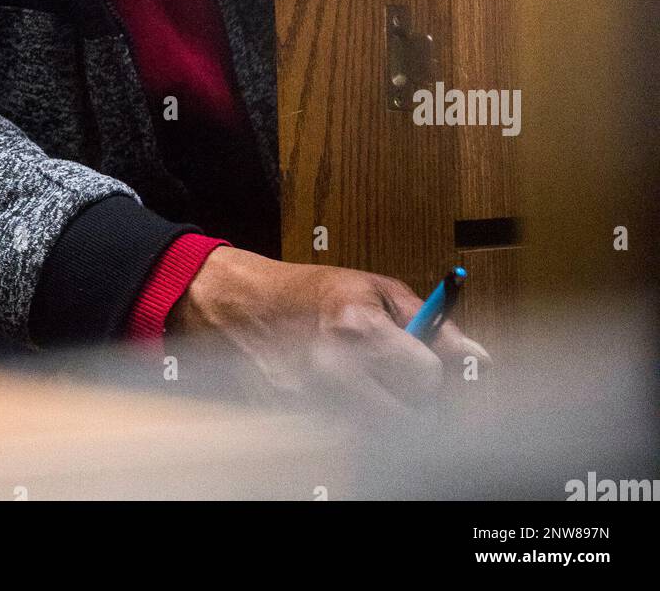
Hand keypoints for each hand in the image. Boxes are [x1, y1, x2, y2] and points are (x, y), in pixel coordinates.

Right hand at [166, 247, 489, 412]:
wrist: (249, 308)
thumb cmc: (315, 293)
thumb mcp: (378, 290)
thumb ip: (432, 323)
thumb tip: (477, 357)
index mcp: (359, 328)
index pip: (428, 378)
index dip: (431, 369)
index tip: (420, 359)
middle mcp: (336, 369)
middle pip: (411, 418)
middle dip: (418, 402)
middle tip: (405, 381)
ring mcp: (317, 400)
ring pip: (386, 435)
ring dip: (392, 417)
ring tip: (379, 388)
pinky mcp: (304, 422)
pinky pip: (355, 438)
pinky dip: (363, 425)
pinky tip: (354, 399)